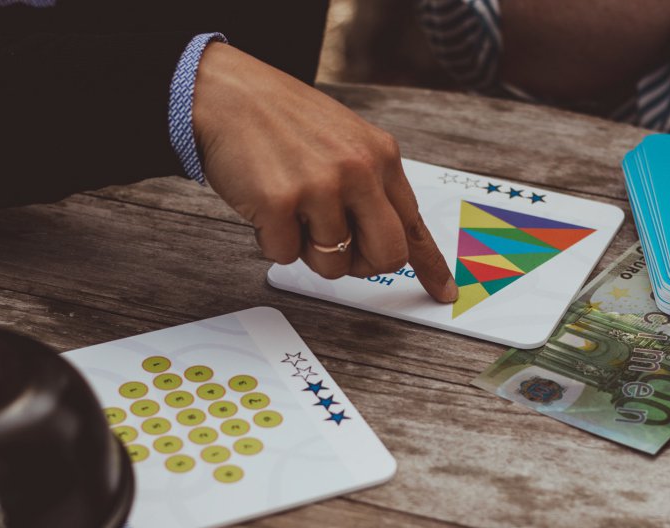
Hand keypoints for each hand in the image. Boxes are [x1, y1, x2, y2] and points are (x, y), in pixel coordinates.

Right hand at [192, 42, 457, 302]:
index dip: (431, 266)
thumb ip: (371, 185)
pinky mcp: (280, 203)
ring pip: (333, 266)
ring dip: (308, 251)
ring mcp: (321, 187)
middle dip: (363, 266)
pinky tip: (265, 206)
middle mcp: (359, 171)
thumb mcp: (345, 141)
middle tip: (339, 251)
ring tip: (292, 211)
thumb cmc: (282, 121)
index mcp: (381, 156)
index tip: (443, 292)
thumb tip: (389, 238)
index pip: (415, 224)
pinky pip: (285, 256)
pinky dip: (272, 241)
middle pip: (387, 256)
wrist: (225, 93)